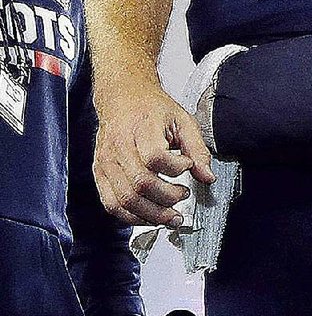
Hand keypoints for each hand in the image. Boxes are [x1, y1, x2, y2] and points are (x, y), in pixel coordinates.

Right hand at [93, 81, 214, 226]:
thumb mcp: (183, 120)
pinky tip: (149, 216)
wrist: (122, 98)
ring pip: (126, 199)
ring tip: (171, 216)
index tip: (187, 166)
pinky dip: (132, 217)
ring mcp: (106, 162)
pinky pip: (112, 204)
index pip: (155, 157)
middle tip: (183, 196)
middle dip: (167, 198)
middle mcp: (119, 146)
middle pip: (141, 183)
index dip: (175, 168)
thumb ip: (198, 149)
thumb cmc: (152, 109)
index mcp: (141, 128)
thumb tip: (207, 176)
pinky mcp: (100, 174)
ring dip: (152, 214)